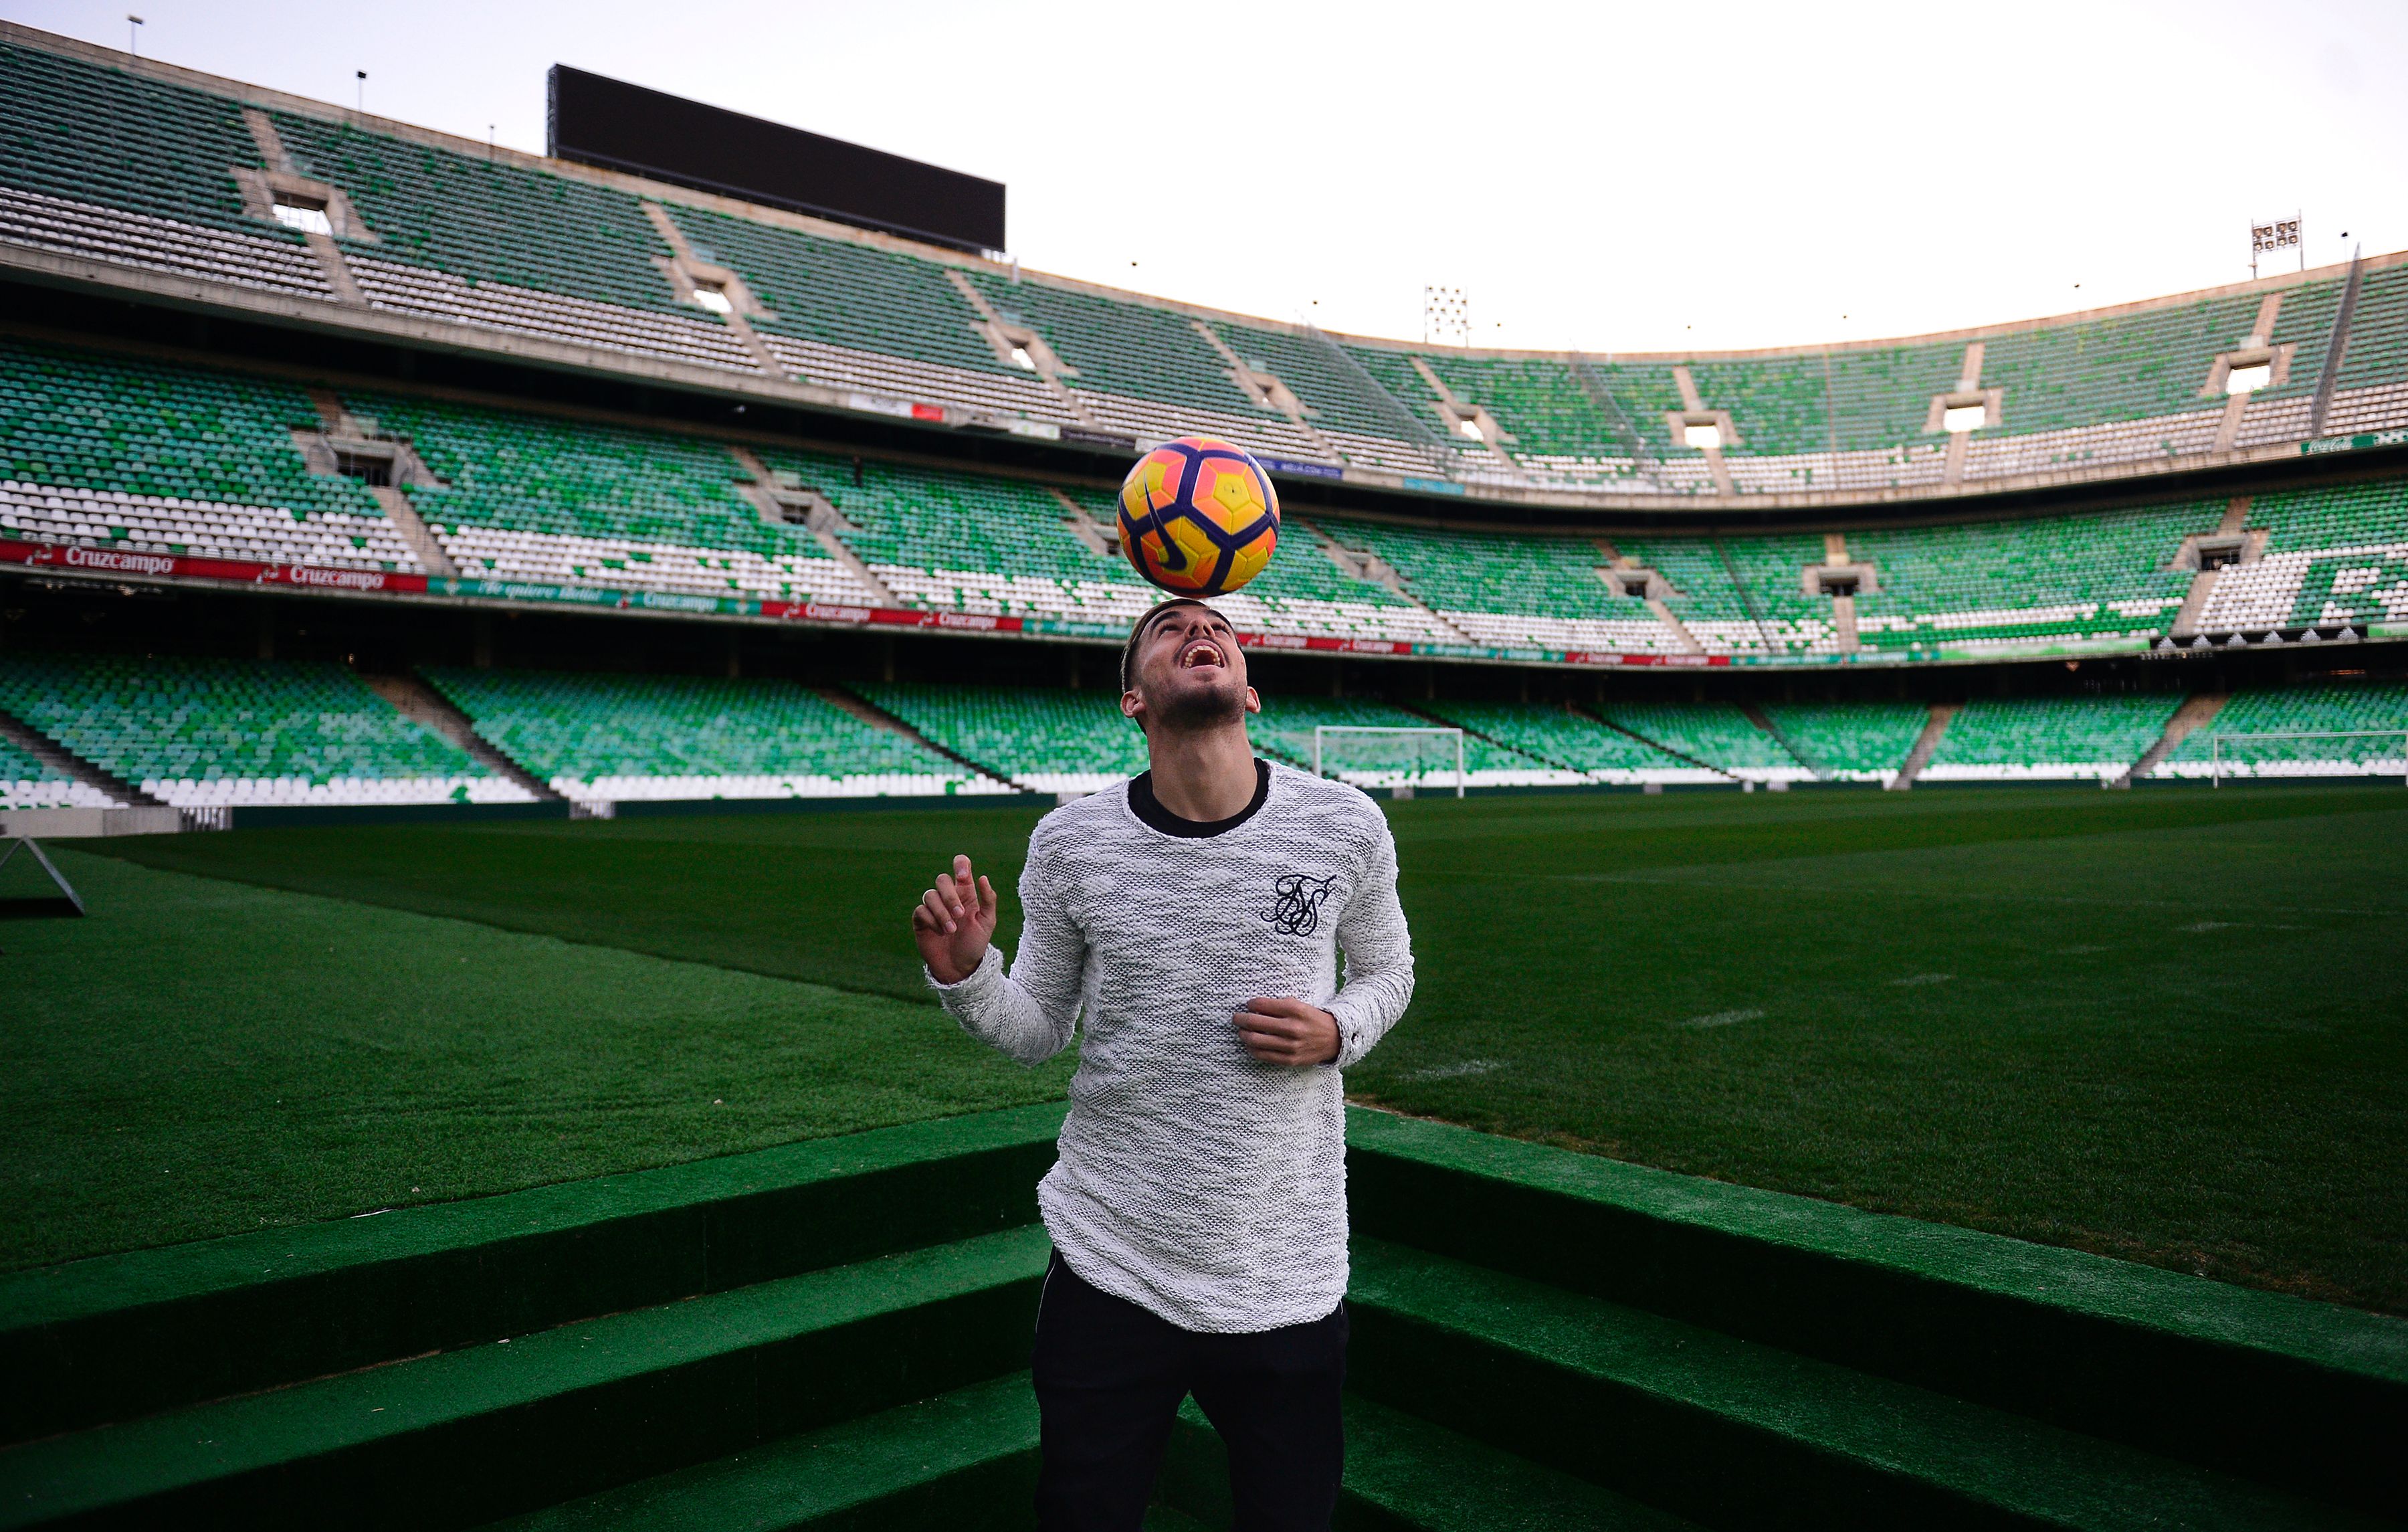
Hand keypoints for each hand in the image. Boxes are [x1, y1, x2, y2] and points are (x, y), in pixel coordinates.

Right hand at [912, 854, 997, 983]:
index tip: (963, 876)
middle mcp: (948, 897)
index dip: (960, 864)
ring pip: (930, 895)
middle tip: (960, 915)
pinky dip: (932, 921)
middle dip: (950, 896)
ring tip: (951, 930)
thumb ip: (988, 900)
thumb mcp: (988, 923)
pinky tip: (941, 933)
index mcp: (966, 893)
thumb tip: (983, 877)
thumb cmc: (975, 944)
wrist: (960, 967)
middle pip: (942, 880)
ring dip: (942, 913)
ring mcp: (933, 908)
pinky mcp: (921, 920)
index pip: (961, 867)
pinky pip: (921, 910)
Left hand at [1235, 997, 1339, 1065]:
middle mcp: (1292, 1027)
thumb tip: (1255, 1006)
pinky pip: (1263, 1055)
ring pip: (1256, 1040)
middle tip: (1237, 1018)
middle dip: (1241, 1019)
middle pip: (1255, 1023)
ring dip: (1244, 1035)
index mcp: (1295, 1010)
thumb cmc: (1313, 1019)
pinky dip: (1252, 1049)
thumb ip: (1280, 1004)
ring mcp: (1291, 1045)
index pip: (1262, 1005)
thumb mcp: (1300, 1005)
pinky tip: (1251, 1045)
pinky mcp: (1290, 1059)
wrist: (1335, 1039)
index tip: (1249, 1005)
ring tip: (1242, 1032)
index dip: (1251, 1004)